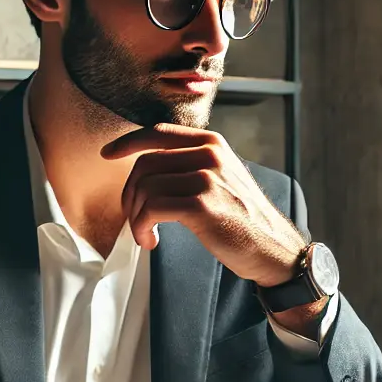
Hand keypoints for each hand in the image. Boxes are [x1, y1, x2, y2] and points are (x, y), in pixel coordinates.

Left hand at [104, 124, 304, 287]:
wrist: (273, 248)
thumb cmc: (244, 220)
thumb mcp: (223, 178)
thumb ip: (193, 164)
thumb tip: (149, 167)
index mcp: (212, 143)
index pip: (158, 133)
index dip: (128, 142)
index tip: (108, 154)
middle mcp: (209, 154)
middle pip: (145, 163)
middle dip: (130, 193)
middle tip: (134, 217)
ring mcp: (206, 178)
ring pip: (145, 188)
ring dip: (136, 217)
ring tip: (145, 234)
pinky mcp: (201, 205)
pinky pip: (151, 209)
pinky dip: (142, 227)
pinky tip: (150, 241)